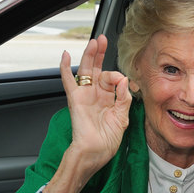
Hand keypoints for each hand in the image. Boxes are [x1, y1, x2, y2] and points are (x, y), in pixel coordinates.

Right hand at [59, 35, 131, 174]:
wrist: (95, 152)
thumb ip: (124, 99)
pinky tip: (66, 55)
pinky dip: (65, 68)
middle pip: (97, 69)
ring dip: (90, 55)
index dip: (120, 77)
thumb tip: (125, 80)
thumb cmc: (107, 141)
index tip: (127, 84)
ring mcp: (85, 96)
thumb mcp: (122, 118)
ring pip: (86, 70)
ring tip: (95, 41)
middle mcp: (96, 96)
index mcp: (108, 100)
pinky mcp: (75, 99)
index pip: (113, 80)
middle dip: (101, 54)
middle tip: (104, 40)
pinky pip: (68, 81)